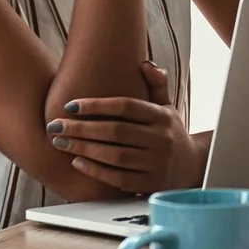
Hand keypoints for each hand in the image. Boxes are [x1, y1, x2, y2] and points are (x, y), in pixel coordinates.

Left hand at [47, 66, 201, 194]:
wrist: (193, 167)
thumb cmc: (170, 133)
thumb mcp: (168, 107)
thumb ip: (157, 85)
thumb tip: (145, 64)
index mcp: (162, 117)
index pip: (126, 106)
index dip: (96, 105)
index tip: (70, 105)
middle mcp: (161, 139)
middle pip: (116, 131)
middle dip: (81, 128)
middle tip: (55, 125)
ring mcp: (156, 163)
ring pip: (114, 155)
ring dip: (84, 148)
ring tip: (60, 142)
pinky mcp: (150, 184)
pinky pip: (118, 178)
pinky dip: (95, 170)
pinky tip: (77, 161)